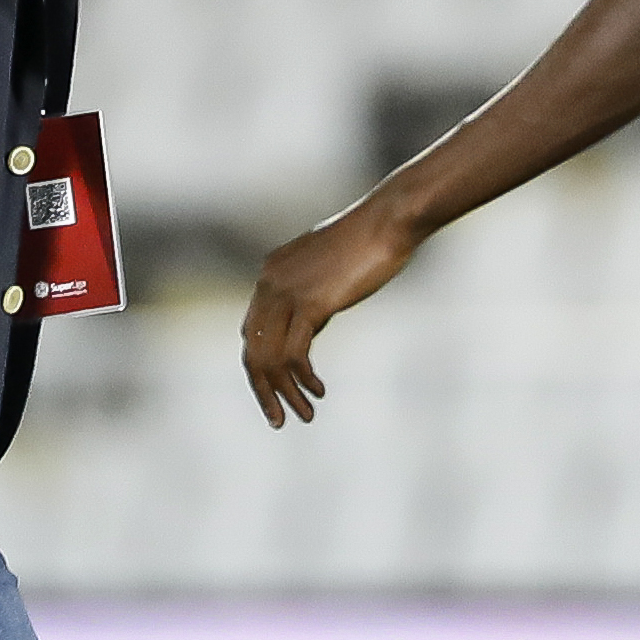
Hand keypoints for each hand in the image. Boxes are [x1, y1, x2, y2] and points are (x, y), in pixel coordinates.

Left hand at [242, 199, 421, 424]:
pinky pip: (294, 354)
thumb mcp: (330, 269)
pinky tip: (318, 392)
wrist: (389, 219)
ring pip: (269, 358)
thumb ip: (312, 294)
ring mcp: (286, 292)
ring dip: (283, 393)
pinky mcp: (309, 303)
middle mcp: (269, 282)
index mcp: (270, 272)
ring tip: (304, 415)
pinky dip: (302, 379)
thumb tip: (309, 326)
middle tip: (278, 420)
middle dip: (263, 390)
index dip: (261, 367)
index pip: (251, 331)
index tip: (278, 392)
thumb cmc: (371, 240)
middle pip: (251, 349)